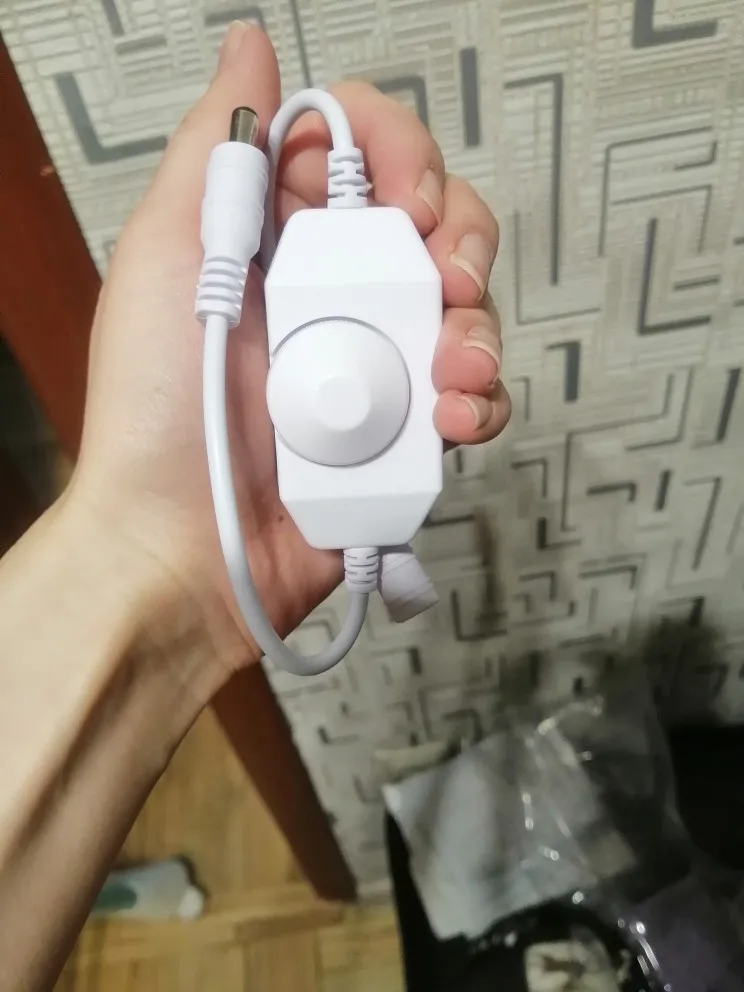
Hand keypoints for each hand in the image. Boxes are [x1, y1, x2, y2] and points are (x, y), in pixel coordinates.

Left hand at [71, 23, 509, 673]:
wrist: (182, 548)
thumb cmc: (156, 408)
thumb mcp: (168, 256)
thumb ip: (220, 150)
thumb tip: (253, 47)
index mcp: (282, 241)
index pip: (367, 158)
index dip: (402, 157)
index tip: (401, 202)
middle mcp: (336, 295)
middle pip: (437, 226)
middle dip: (460, 240)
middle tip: (444, 279)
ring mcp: (377, 365)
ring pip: (468, 311)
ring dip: (480, 328)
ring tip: (452, 371)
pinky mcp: (405, 432)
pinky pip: (475, 398)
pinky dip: (482, 402)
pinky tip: (455, 421)